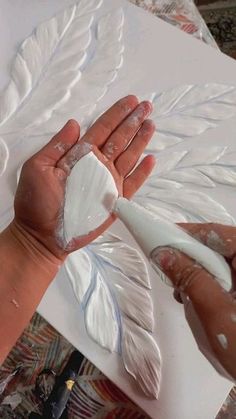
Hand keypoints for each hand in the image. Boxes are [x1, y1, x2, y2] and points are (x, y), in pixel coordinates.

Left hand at [13, 95, 154, 260]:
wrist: (42, 236)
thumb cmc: (35, 203)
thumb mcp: (38, 168)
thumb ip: (57, 146)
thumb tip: (74, 124)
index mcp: (79, 156)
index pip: (102, 129)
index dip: (116, 114)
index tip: (131, 100)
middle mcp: (96, 166)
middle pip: (119, 138)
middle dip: (133, 121)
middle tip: (147, 106)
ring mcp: (107, 183)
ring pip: (129, 157)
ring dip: (140, 140)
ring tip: (151, 124)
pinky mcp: (115, 201)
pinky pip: (132, 184)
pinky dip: (142, 172)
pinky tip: (151, 159)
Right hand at [154, 223, 235, 380]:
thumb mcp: (215, 312)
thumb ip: (190, 278)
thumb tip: (163, 254)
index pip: (217, 233)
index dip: (186, 235)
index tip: (160, 240)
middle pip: (220, 247)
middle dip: (192, 258)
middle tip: (169, 273)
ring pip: (223, 262)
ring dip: (201, 273)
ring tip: (184, 293)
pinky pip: (230, 277)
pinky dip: (213, 284)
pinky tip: (201, 299)